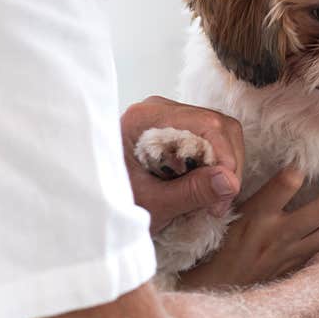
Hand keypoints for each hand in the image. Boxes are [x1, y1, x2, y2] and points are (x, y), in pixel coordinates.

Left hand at [121, 96, 244, 232]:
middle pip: (216, 125)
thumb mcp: (152, 204)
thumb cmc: (110, 203)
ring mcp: (166, 118)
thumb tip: (230, 182)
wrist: (87, 207)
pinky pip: (205, 140)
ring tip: (212, 200)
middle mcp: (158, 110)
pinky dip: (212, 165)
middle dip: (227, 163)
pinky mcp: (171, 131)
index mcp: (147, 118)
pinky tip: (203, 188)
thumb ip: (191, 192)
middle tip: (220, 202)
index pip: (207, 124)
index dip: (226, 158)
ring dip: (222, 166)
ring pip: (216, 132)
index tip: (227, 192)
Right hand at [180, 167, 318, 287]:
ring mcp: (293, 253)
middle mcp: (279, 234)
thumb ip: (258, 191)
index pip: (289, 181)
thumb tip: (286, 167)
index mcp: (257, 214)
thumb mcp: (231, 211)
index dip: (302, 166)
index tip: (305, 162)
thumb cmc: (222, 243)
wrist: (217, 286)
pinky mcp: (301, 267)